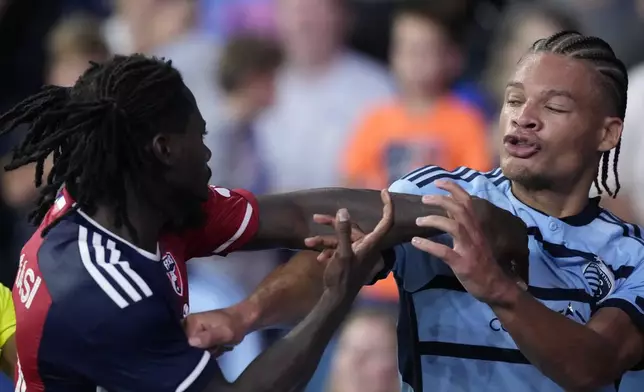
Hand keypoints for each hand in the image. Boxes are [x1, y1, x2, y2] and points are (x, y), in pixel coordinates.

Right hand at [184, 307, 247, 350]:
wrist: (242, 320)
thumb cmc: (234, 326)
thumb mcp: (223, 333)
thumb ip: (208, 337)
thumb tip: (191, 342)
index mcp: (190, 322)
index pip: (185, 345)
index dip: (197, 351)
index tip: (211, 348)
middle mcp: (186, 326)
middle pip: (188, 349)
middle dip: (202, 352)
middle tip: (216, 346)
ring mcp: (191, 330)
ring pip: (194, 351)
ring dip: (207, 352)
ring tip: (217, 346)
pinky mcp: (196, 335)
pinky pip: (198, 349)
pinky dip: (208, 350)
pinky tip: (216, 346)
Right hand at [322, 190, 392, 295]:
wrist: (336, 300)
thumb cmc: (342, 278)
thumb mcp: (342, 254)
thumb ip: (343, 232)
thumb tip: (344, 211)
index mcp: (371, 244)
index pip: (386, 221)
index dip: (388, 205)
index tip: (384, 191)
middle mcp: (367, 247)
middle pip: (352, 228)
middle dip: (333, 224)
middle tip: (316, 218)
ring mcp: (357, 253)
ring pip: (341, 238)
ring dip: (324, 239)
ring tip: (308, 241)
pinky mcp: (349, 259)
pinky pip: (338, 249)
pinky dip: (327, 250)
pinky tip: (317, 256)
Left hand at [412, 180, 527, 305]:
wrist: (496, 287)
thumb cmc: (483, 263)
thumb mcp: (476, 240)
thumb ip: (463, 226)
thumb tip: (447, 211)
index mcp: (476, 228)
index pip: (467, 202)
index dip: (453, 189)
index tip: (437, 182)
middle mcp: (474, 234)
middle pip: (460, 210)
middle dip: (441, 200)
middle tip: (424, 198)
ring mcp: (469, 249)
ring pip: (454, 227)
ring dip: (434, 220)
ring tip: (418, 221)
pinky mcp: (462, 264)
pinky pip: (443, 252)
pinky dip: (428, 245)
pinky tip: (415, 241)